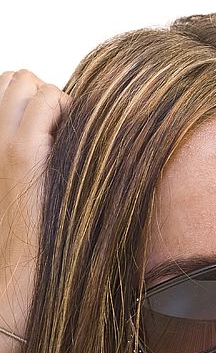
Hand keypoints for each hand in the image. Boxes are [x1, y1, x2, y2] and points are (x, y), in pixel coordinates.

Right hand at [0, 70, 69, 338]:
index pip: (6, 87)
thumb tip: (61, 133)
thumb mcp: (26, 185)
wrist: (16, 274)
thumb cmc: (35, 238)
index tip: (54, 132)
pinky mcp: (23, 155)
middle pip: (16, 78)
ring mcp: (3, 142)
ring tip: (67, 138)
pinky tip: (72, 144)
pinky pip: (47, 102)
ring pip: (29, 81)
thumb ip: (35, 154)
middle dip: (46, 94)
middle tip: (64, 132)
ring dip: (57, 100)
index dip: (36, 102)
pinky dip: (66, 110)